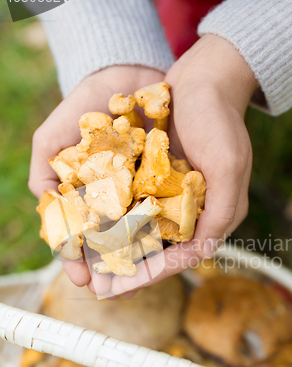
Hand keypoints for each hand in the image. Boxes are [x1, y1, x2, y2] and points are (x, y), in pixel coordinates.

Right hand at [30, 65, 164, 287]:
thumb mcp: (53, 140)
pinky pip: (169, 215)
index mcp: (88, 199)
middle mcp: (116, 202)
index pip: (82, 238)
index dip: (80, 260)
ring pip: (142, 236)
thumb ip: (46, 176)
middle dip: (113, 270)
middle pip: (113, 244)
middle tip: (113, 291)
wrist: (127, 75)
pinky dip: (168, 234)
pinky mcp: (170, 185)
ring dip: (140, 262)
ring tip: (138, 283)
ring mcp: (143, 195)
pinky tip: (167, 251)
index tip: (82, 279)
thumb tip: (47, 214)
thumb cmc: (86, 108)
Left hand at [105, 35, 257, 296]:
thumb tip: (201, 253)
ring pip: (144, 235)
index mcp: (215, 214)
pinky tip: (92, 232)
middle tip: (99, 289)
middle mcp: (194, 211)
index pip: (183, 257)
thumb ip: (219, 212)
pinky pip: (133, 209)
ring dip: (118, 253)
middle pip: (160, 252)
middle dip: (130, 272)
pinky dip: (115, 223)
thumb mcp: (227, 166)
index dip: (152, 275)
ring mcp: (173, 196)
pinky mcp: (156, 181)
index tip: (120, 288)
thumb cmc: (219, 121)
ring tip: (90, 269)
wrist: (204, 80)